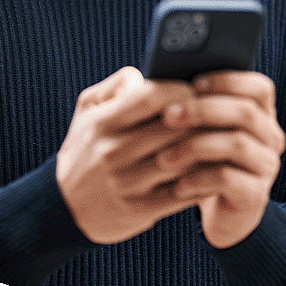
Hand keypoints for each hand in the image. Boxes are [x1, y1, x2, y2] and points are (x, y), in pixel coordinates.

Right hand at [56, 67, 201, 243]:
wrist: (63, 207)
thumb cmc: (85, 149)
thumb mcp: (87, 110)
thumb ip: (116, 86)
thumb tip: (146, 75)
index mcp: (103, 123)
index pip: (151, 96)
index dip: (180, 90)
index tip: (194, 91)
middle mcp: (113, 152)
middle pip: (174, 128)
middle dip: (201, 119)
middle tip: (218, 114)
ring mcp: (126, 183)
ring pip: (183, 160)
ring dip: (207, 149)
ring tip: (222, 139)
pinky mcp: (139, 210)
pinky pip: (182, 193)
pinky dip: (203, 180)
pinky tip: (214, 170)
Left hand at [156, 70, 284, 248]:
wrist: (221, 212)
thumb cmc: (205, 160)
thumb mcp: (202, 130)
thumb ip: (194, 105)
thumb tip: (160, 82)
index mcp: (261, 114)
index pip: (260, 87)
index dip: (228, 81)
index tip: (194, 84)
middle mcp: (270, 138)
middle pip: (246, 112)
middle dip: (203, 110)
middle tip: (168, 115)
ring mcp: (266, 167)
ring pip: (237, 144)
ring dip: (195, 146)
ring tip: (163, 157)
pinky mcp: (256, 195)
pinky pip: (228, 179)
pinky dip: (199, 179)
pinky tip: (178, 184)